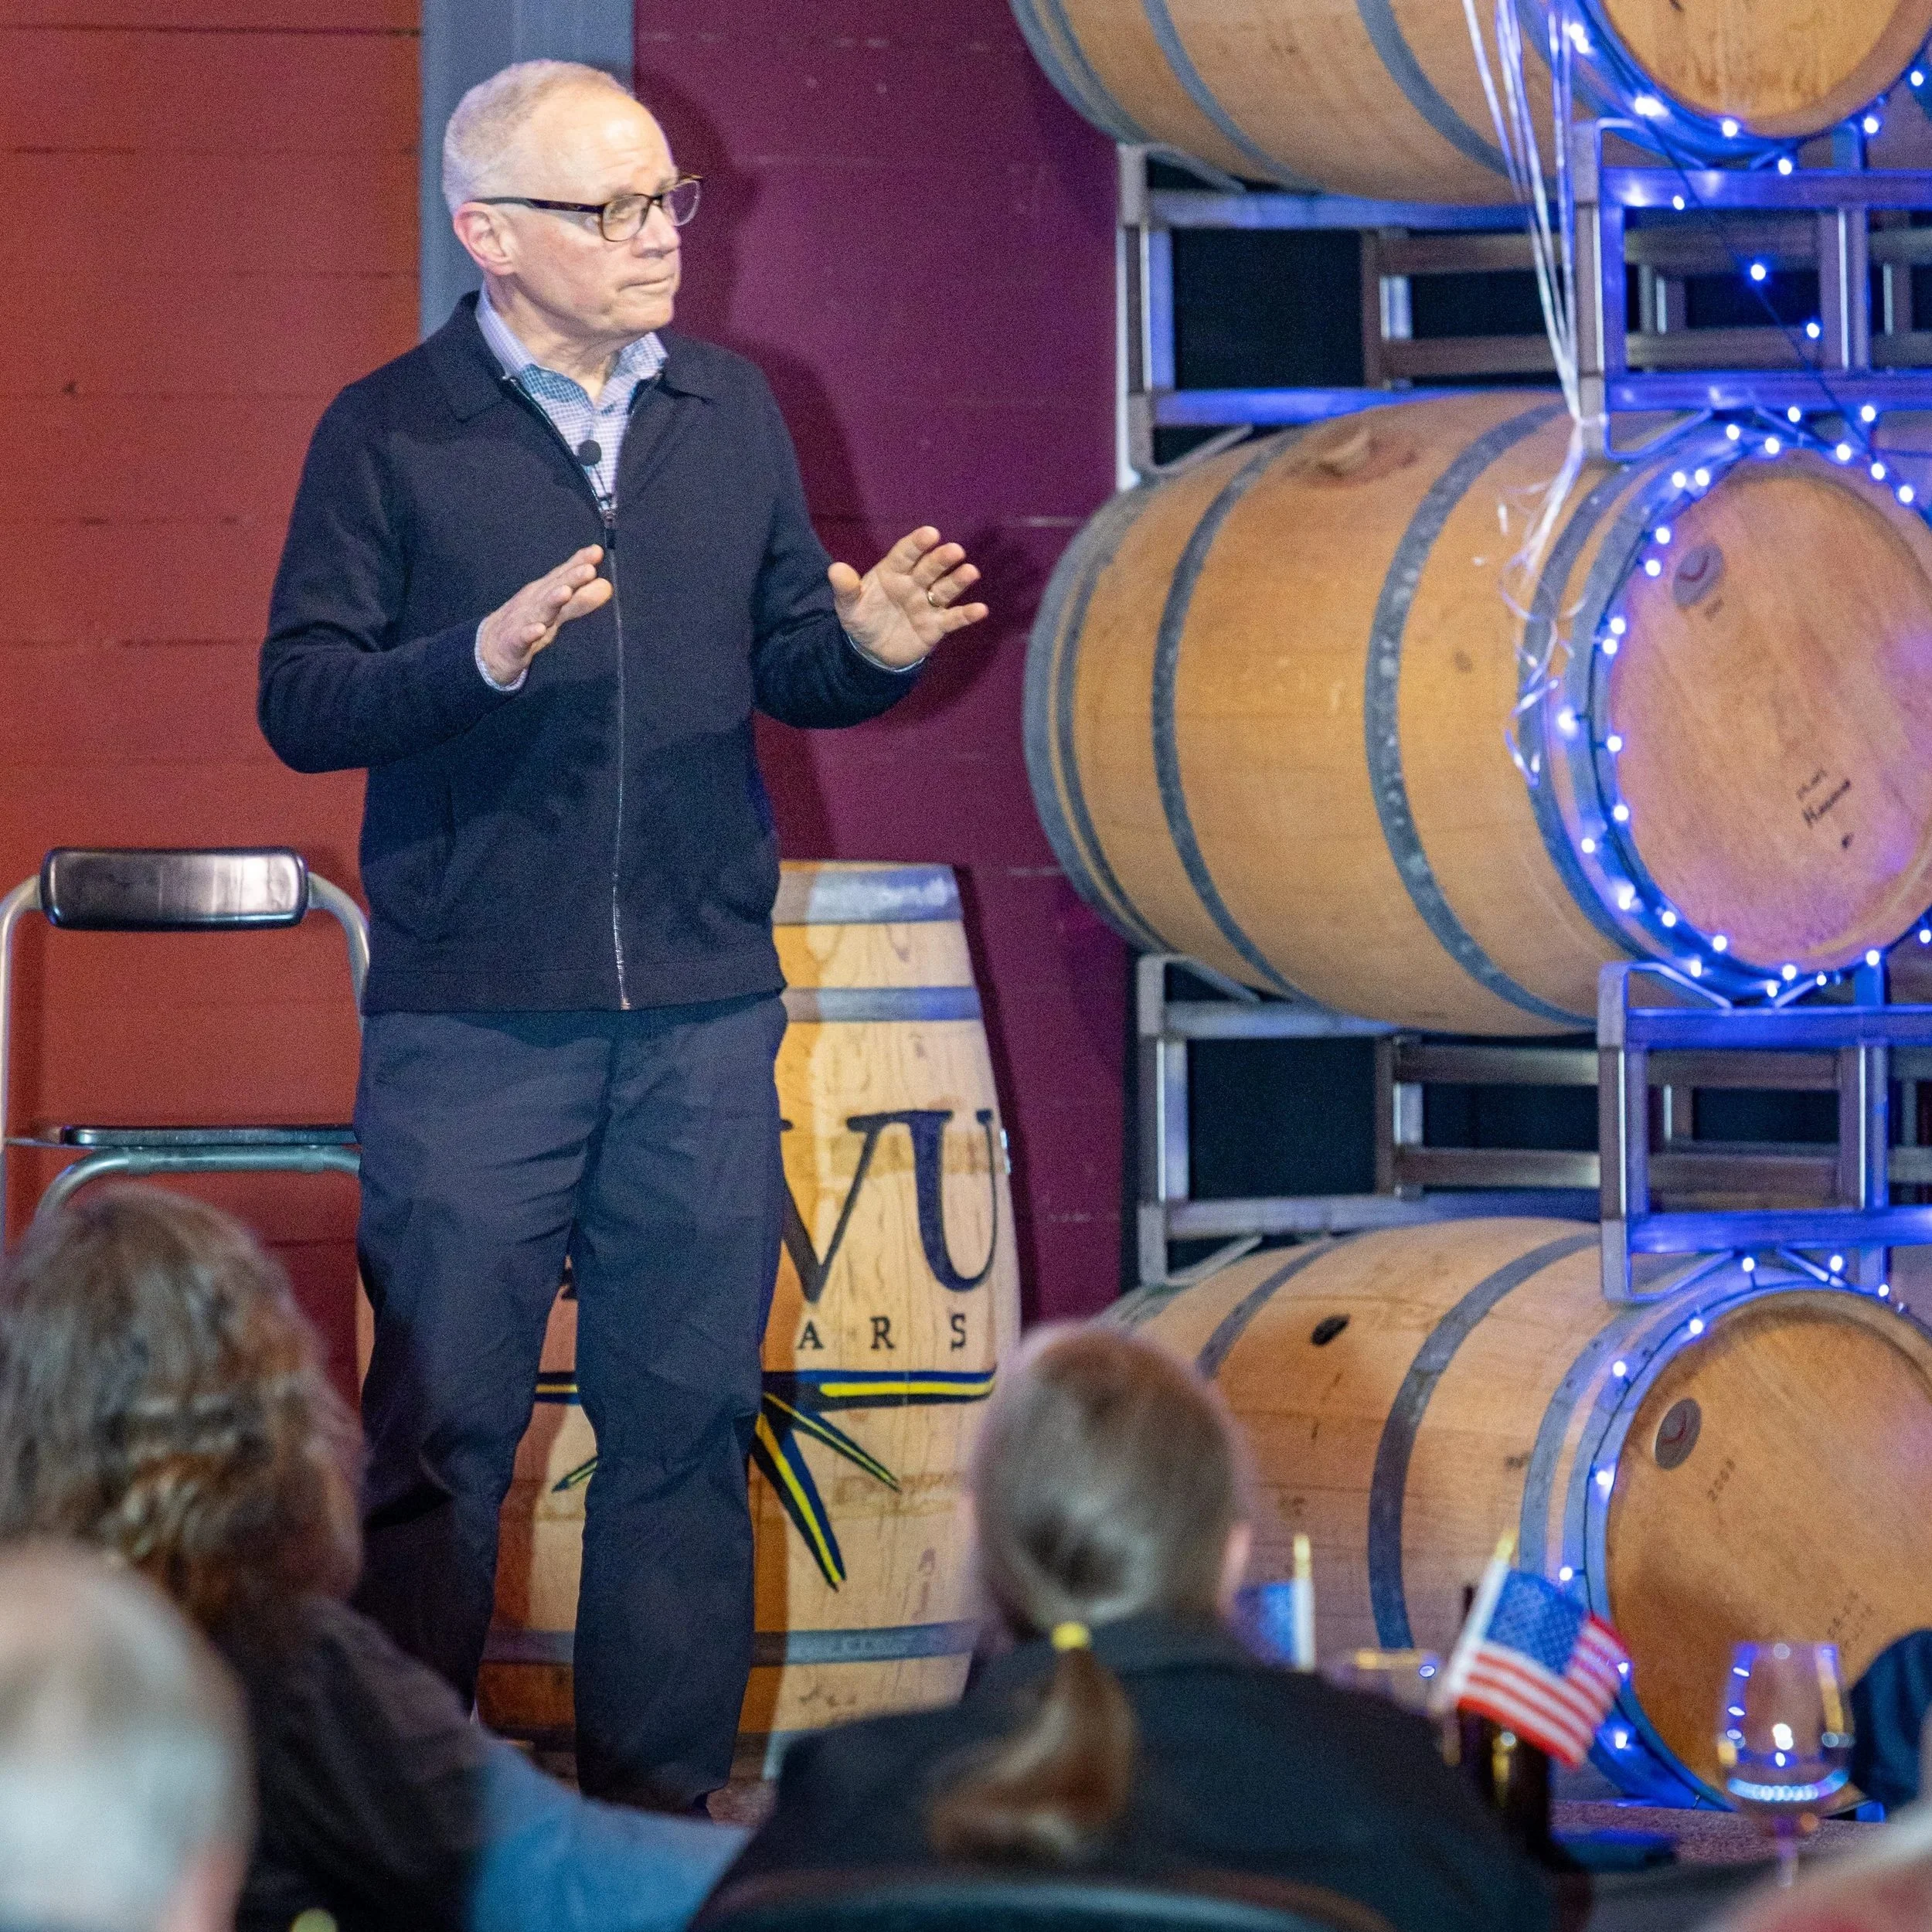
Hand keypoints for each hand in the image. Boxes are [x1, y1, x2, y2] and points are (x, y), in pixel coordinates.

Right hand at [477, 546, 612, 684]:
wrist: (490, 647)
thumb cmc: (527, 623)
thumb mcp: (557, 612)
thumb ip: (581, 600)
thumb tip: (606, 585)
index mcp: (544, 592)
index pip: (563, 575)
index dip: (579, 563)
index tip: (597, 552)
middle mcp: (534, 602)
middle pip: (554, 588)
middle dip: (571, 578)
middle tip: (589, 569)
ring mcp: (522, 620)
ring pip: (539, 610)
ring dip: (552, 600)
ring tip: (566, 592)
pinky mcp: (513, 642)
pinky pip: (522, 637)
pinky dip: (529, 633)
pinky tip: (538, 629)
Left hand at [829, 526, 987, 668]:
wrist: (872, 651)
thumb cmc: (863, 619)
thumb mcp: (848, 605)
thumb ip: (845, 588)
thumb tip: (835, 569)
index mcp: (893, 571)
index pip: (906, 554)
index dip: (917, 544)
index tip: (931, 533)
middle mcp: (914, 583)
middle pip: (930, 568)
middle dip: (942, 559)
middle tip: (955, 550)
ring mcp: (927, 603)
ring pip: (945, 589)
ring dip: (958, 581)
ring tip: (971, 571)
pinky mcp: (936, 626)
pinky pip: (953, 619)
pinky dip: (967, 615)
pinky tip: (981, 610)